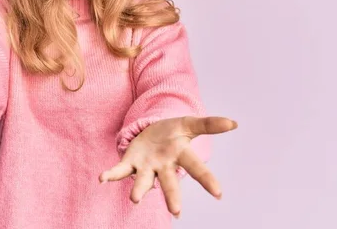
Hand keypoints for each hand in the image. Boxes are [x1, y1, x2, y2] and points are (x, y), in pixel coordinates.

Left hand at [99, 116, 237, 217]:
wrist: (152, 131)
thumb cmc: (173, 131)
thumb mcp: (189, 124)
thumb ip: (209, 124)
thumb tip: (234, 123)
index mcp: (181, 155)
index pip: (196, 167)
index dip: (207, 180)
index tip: (219, 194)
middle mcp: (164, 166)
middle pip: (170, 182)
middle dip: (172, 197)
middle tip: (176, 212)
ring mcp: (147, 167)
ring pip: (144, 182)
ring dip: (138, 190)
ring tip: (135, 199)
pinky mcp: (130, 163)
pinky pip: (120, 171)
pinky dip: (111, 175)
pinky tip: (102, 179)